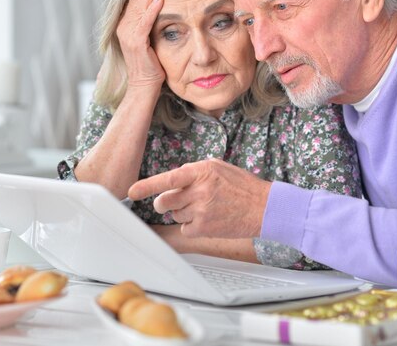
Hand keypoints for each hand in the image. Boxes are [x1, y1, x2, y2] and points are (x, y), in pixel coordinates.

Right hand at [117, 0, 165, 89]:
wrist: (144, 87)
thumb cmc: (150, 66)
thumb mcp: (149, 42)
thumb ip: (149, 27)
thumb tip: (160, 11)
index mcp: (125, 27)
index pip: (134, 3)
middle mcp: (123, 29)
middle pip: (135, 2)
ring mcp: (128, 36)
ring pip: (139, 9)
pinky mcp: (136, 43)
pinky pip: (145, 22)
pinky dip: (152, 10)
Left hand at [129, 159, 271, 237]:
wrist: (263, 207)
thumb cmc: (241, 186)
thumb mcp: (218, 168)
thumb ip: (194, 171)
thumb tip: (173, 179)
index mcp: (202, 171)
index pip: (168, 179)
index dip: (147, 186)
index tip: (132, 191)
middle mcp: (200, 190)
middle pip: (165, 201)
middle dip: (163, 203)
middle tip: (170, 203)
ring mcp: (202, 210)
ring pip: (174, 215)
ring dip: (183, 213)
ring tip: (204, 208)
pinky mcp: (205, 228)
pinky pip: (184, 228)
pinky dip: (191, 226)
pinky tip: (207, 219)